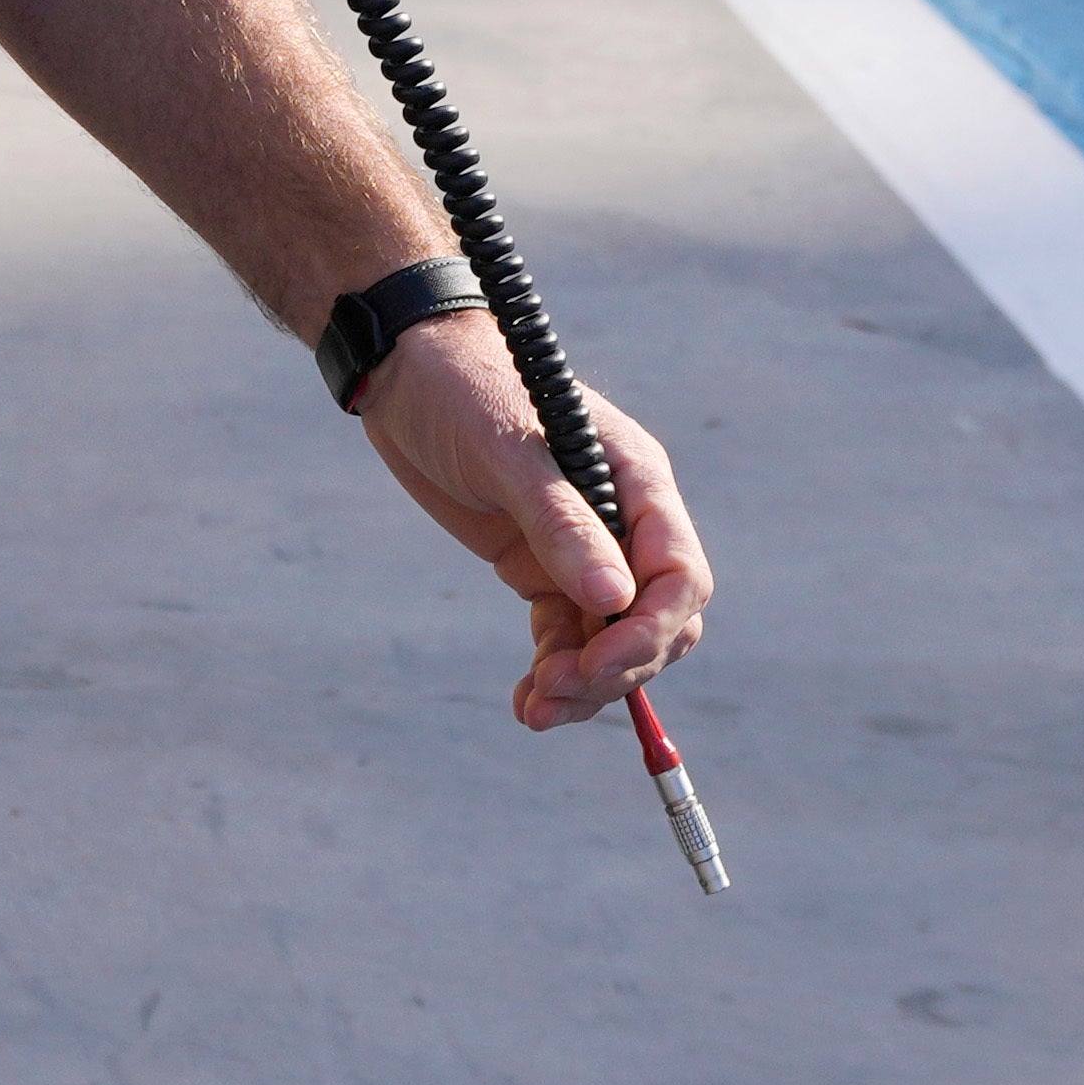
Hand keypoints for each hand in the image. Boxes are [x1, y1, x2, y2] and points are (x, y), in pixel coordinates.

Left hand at [351, 316, 712, 728]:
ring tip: (533, 710)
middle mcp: (621, 521)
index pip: (678, 575)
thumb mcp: (510, 456)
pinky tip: (525, 701)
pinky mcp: (539, 569)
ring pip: (611, 640)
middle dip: (615, 667)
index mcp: (636, 482)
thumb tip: (615, 600)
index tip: (595, 664)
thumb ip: (562, 526)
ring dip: (583, 684)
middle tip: (553, 694)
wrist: (405, 373)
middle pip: (656, 621)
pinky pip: (565, 637)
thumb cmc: (465, 392)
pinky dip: (553, 673)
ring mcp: (582, 549)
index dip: (649, 631)